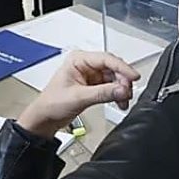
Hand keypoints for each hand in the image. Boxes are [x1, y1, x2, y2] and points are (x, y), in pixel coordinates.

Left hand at [17, 51, 139, 137]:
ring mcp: (91, 75)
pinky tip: (120, 102)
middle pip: (113, 67)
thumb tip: (122, 89)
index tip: (133, 77)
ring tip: (124, 99)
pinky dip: (117, 94)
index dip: (122, 68)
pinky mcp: (94, 86)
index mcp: (78, 59)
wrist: (45, 119)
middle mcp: (86, 65)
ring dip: (121, 89)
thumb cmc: (51, 104)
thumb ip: (102, 93)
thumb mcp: (79, 97)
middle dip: (123, 80)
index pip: (106, 59)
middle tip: (127, 92)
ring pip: (115, 78)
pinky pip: (112, 87)